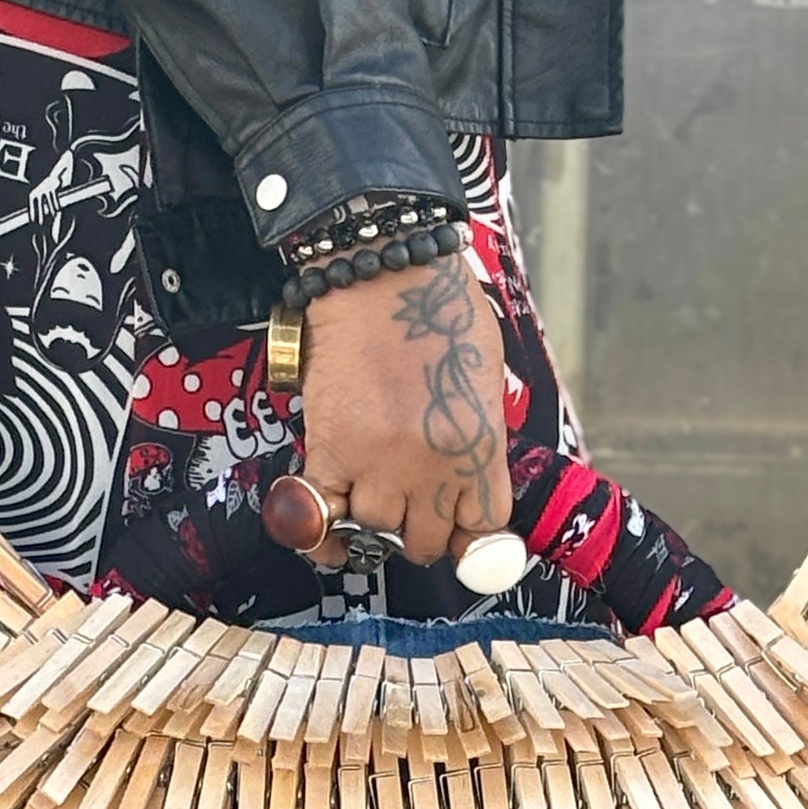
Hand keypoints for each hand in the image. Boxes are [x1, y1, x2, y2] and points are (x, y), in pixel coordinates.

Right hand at [298, 254, 510, 567]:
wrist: (383, 268)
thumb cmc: (438, 307)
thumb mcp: (484, 377)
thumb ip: (477, 437)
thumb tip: (467, 483)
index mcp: (480, 446)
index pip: (483, 526)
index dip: (468, 530)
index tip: (456, 524)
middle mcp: (433, 466)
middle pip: (428, 540)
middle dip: (419, 528)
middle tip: (409, 508)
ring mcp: (380, 463)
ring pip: (376, 530)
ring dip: (373, 517)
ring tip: (371, 490)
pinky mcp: (331, 451)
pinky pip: (323, 518)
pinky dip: (324, 528)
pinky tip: (328, 525)